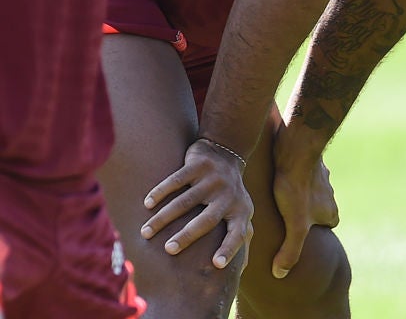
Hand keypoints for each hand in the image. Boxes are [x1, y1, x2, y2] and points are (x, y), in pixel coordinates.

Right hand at [141, 137, 253, 269]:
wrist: (228, 151)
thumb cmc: (230, 193)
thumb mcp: (242, 211)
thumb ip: (243, 236)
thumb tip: (242, 270)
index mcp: (241, 211)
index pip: (239, 233)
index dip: (229, 248)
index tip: (217, 264)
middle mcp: (229, 195)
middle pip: (207, 220)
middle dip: (187, 236)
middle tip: (169, 249)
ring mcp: (215, 179)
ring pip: (186, 201)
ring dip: (164, 218)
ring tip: (146, 231)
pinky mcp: (200, 164)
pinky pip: (177, 180)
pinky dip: (161, 192)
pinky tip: (148, 203)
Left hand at [269, 122, 340, 278]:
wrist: (297, 149)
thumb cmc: (296, 187)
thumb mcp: (295, 224)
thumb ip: (290, 251)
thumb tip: (281, 275)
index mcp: (330, 211)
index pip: (327, 228)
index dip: (314, 233)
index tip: (299, 236)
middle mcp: (330, 194)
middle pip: (318, 210)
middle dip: (306, 215)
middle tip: (287, 220)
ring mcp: (321, 176)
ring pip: (310, 192)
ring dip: (299, 196)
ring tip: (279, 200)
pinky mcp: (309, 162)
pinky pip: (302, 175)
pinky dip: (294, 179)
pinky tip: (279, 180)